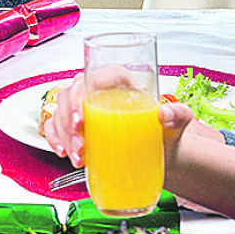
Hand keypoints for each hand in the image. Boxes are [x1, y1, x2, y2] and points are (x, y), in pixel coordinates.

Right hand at [43, 72, 220, 165]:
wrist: (162, 155)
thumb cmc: (166, 133)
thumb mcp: (179, 122)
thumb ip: (180, 115)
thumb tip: (165, 113)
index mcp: (119, 81)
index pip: (92, 77)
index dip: (80, 94)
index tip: (82, 118)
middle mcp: (98, 92)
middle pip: (70, 95)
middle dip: (69, 121)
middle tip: (80, 144)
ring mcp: (85, 110)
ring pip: (60, 113)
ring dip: (63, 135)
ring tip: (79, 156)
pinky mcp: (78, 128)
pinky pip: (56, 127)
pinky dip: (55, 139)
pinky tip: (63, 152)